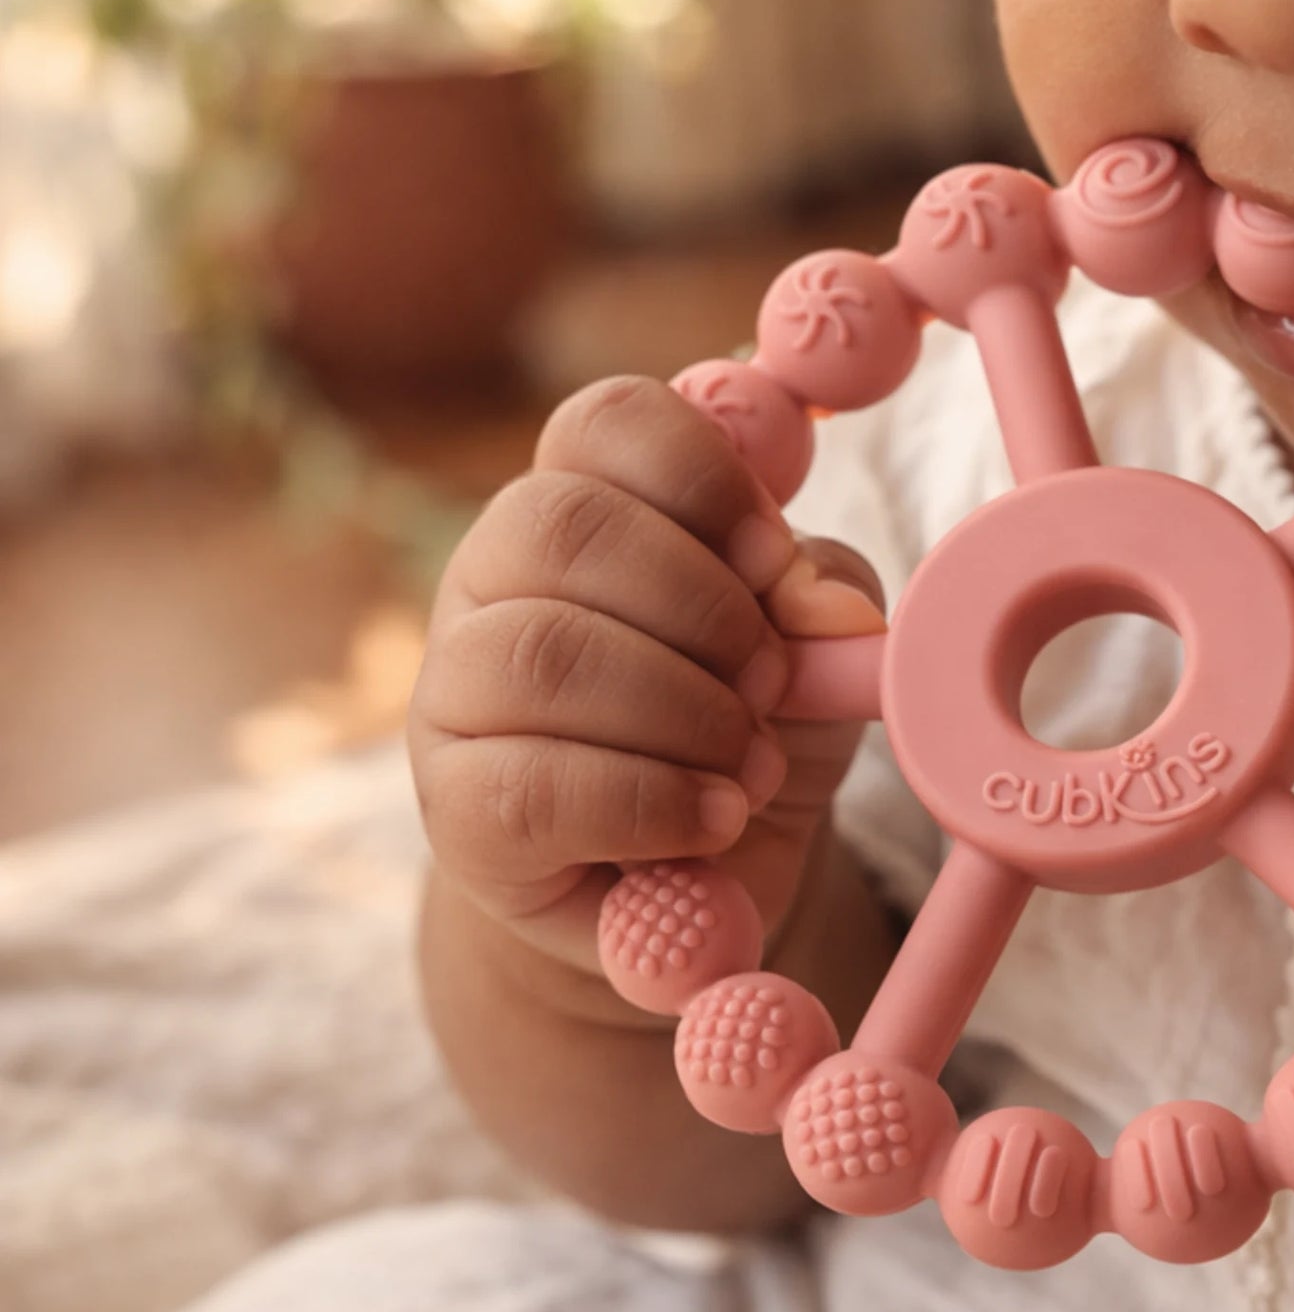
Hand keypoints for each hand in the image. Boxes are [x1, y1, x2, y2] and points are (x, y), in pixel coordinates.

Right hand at [409, 375, 883, 986]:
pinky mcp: (456, 809)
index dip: (702, 474)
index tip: (774, 558)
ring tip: (751, 766)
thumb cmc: (743, 738)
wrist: (697, 889)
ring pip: (543, 654)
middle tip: (772, 682)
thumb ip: (821, 602)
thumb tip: (820, 604)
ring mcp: (455, 691)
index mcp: (584, 505)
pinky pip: (536, 786)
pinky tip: (710, 821)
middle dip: (701, 607)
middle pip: (564, 525)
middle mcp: (494, 579)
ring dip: (682, 711)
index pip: (607, 422)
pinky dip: (652, 803)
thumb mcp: (812, 654)